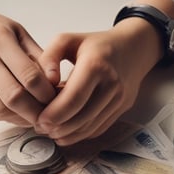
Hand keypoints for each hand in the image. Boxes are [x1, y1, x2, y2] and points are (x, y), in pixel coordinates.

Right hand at [0, 0, 56, 125]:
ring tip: (33, 116)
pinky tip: (14, 113)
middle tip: (48, 115)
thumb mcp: (17, 31)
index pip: (29, 75)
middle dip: (35, 111)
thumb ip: (37, 55)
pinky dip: (3, 118)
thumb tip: (55, 82)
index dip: (47, 93)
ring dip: (20, 118)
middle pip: (13, 97)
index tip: (56, 98)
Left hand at [35, 18, 162, 145]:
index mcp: (96, 64)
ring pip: (90, 127)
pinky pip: (99, 128)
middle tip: (41, 128)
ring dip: (68, 135)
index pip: (74, 98)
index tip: (40, 120)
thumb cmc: (97, 44)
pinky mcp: (122, 108)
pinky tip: (67, 132)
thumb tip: (45, 81)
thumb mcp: (68, 39)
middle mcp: (111, 84)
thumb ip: (49, 56)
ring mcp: (119, 98)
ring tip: (51, 132)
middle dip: (58, 128)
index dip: (55, 114)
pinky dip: (81, 134)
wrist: (133, 48)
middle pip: (82, 117)